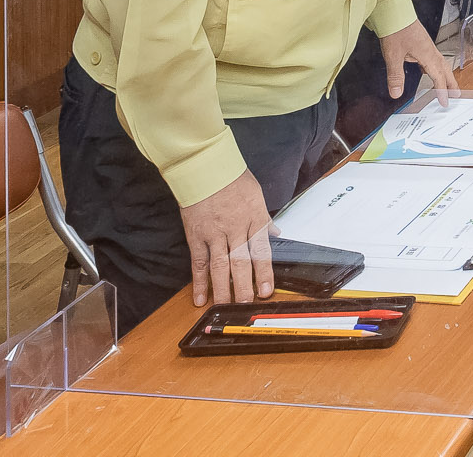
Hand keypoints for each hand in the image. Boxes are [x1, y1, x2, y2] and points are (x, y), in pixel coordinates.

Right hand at [183, 169, 276, 305]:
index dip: (264, 273)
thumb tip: (276, 233)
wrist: (204, 166)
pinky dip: (199, 281)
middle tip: (246, 305)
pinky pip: (198, 262)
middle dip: (244, 286)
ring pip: (220, 266)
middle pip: (241, 262)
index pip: (261, 251)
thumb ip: (264, 218)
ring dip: (223, 289)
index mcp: (253, 218)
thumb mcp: (256, 195)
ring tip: (226, 307)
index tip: (266, 291)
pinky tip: (200, 297)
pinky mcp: (196, 236)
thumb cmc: (232, 178)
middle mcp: (235, 228)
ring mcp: (214, 233)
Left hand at [380, 18, 457, 103]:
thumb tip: (396, 93)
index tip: (445, 102)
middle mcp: (430, 50)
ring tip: (446, 83)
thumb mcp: (393, 56)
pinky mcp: (421, 43)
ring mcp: (426, 45)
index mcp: (427, 54)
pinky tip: (427, 69)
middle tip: (456, 93)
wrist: (394, 12)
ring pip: (440, 63)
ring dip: (445, 74)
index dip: (442, 91)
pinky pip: (433, 58)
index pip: (438, 76)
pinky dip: (435, 67)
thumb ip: (395, 76)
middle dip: (450, 82)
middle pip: (445, 69)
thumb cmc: (396, 30)